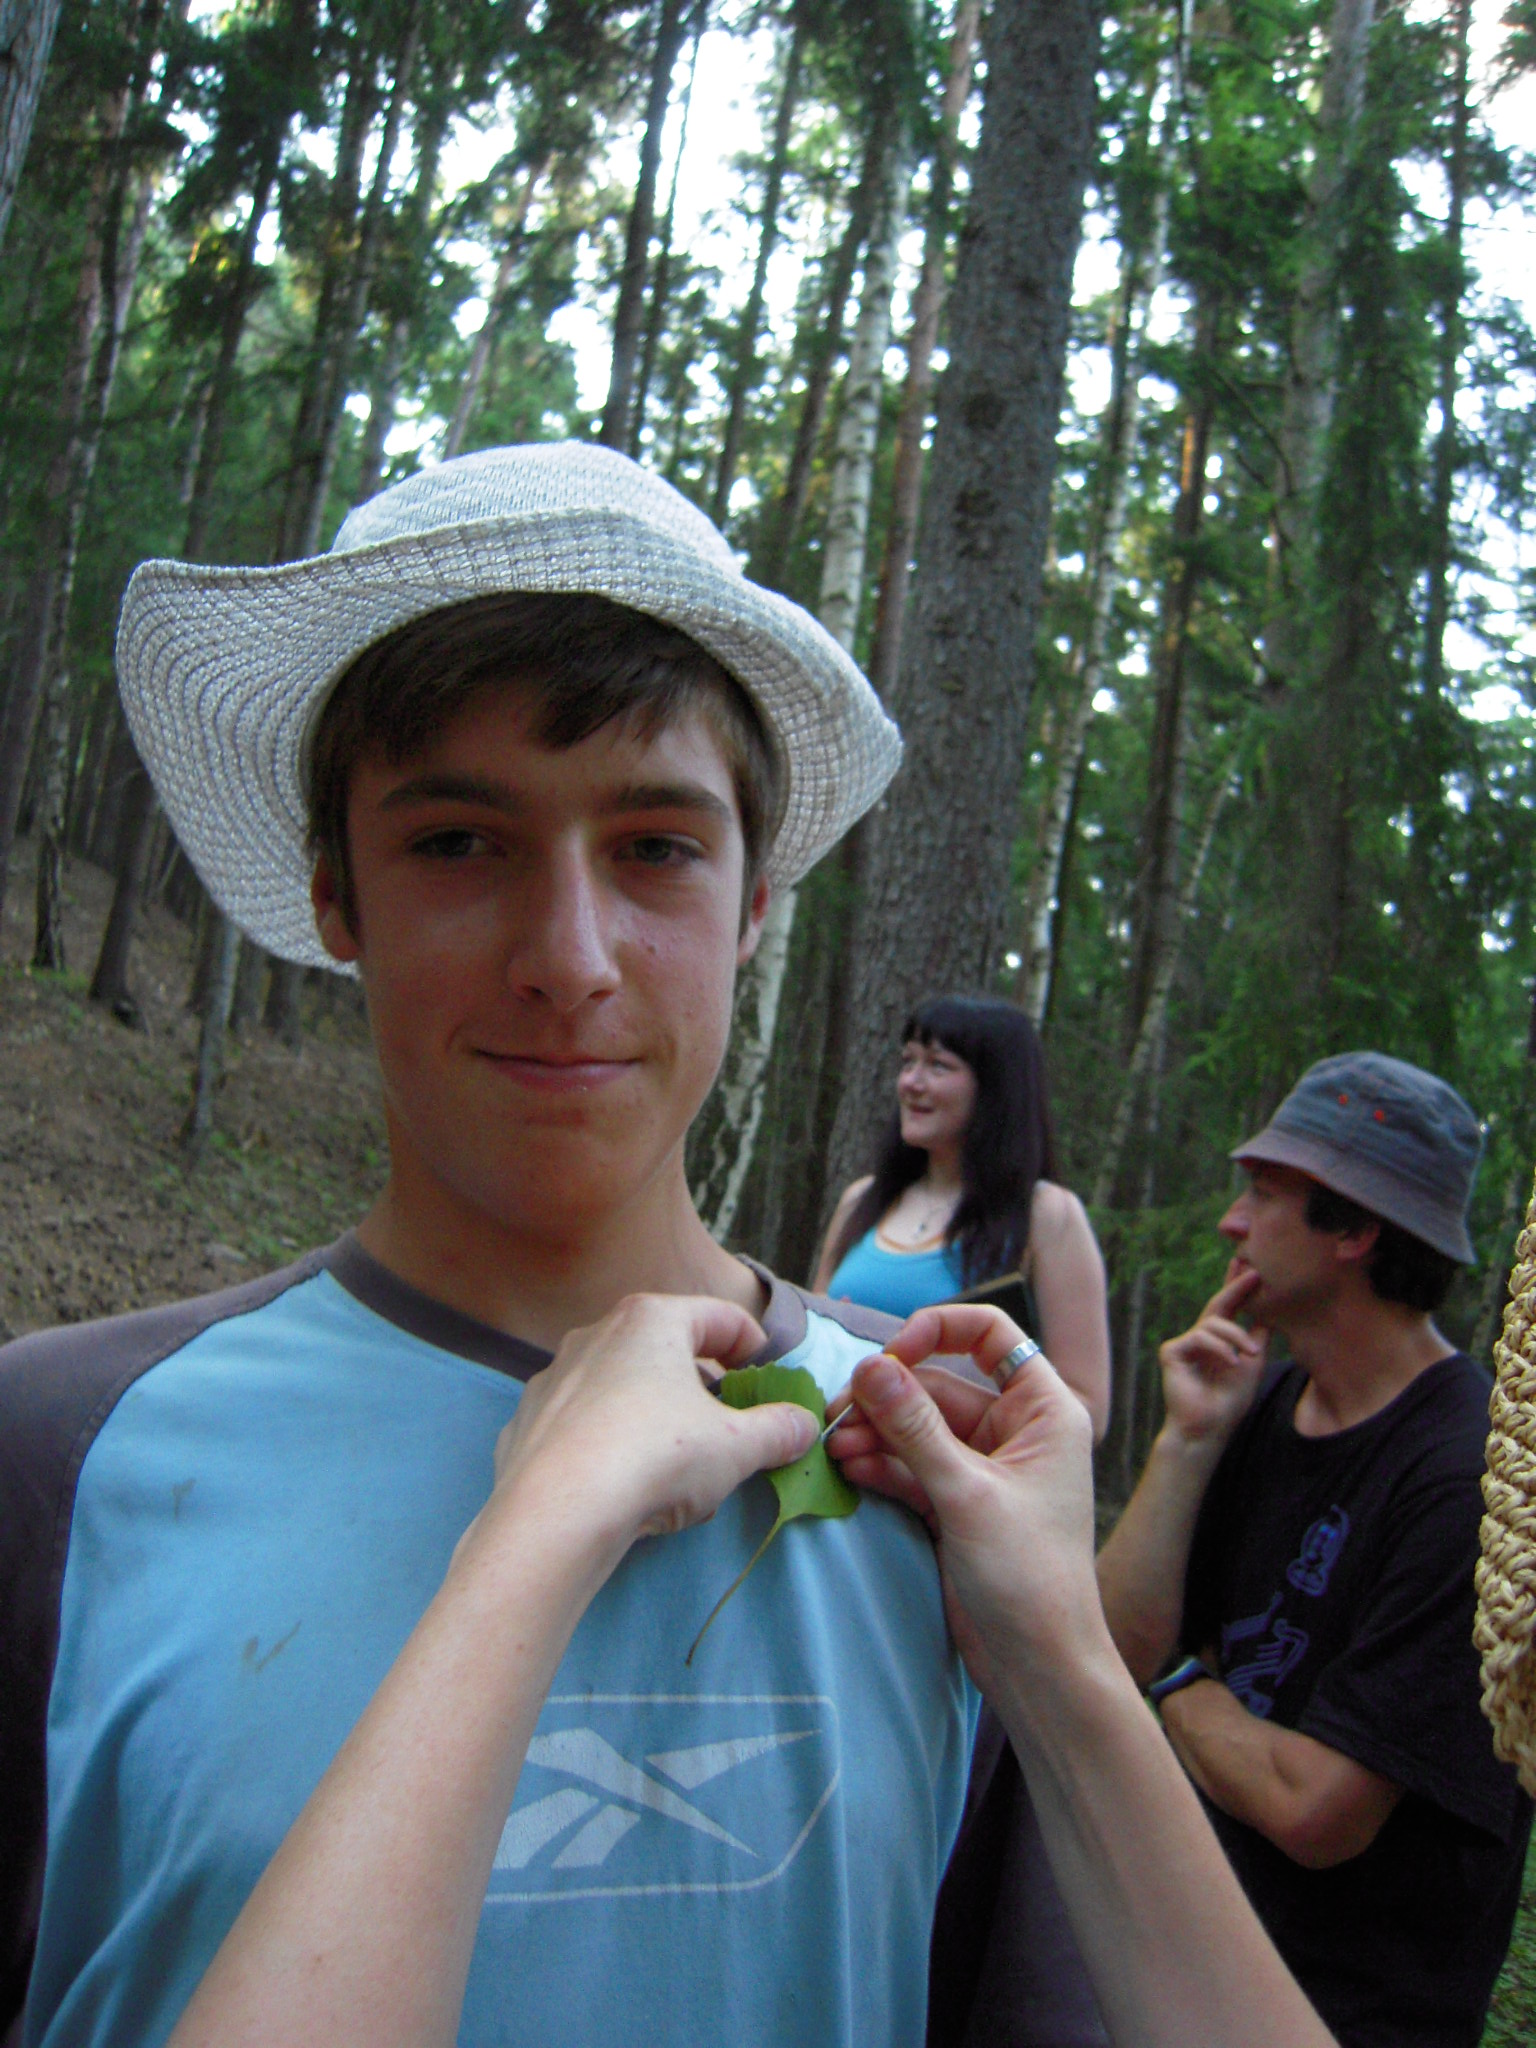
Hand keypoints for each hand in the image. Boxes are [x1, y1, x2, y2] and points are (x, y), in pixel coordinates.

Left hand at [475, 1294, 818, 1567]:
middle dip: (703, 1385)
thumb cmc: (656, 1458)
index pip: (722, 1318)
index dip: (756, 1349)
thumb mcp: (737, 1446)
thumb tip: (805, 1424)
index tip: (769, 1384)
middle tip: (728, 1425)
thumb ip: (778, 1430)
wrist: (555, 1513)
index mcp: (652, 1320)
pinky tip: (619, 1482)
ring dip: (654, 1412)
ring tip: (675, 1461)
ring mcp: (554, 1377)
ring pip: (621, 1385)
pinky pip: (582, 1423)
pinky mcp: (526, 1422)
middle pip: (667, 1348)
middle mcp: (597, 1333)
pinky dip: (607, 1441)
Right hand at [827, 1305, 1098, 1692]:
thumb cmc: (1027, 1576)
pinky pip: (912, 1467)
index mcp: (1043, 1411)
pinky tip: (847, 1468)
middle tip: (835, 1415)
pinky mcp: (957, 1505)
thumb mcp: (966, 1493)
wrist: (1040, 1667)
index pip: (990, 1336)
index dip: (938, 1331)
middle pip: (939, 1385)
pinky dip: (881, 1465)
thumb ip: (913, 1427)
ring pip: (918, 1429)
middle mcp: (1015, 1431)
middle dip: (887, 1398)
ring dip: (875, 1434)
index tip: (891, 1356)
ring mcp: (983, 1469)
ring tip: (833, 1447)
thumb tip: (869, 1366)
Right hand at [1157, 1262, 1268, 1448]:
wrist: (1210, 1428)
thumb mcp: (1252, 1362)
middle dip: (1235, 1287)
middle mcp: (1199, 1338)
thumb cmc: (1230, 1400)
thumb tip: (1272, 1309)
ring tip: (1251, 1354)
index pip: (1228, 1308)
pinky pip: (1198, 1337)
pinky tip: (1231, 1362)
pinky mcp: (1172, 1351)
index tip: (1250, 1266)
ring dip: (1236, 1336)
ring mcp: (1184, 1344)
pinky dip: (1218, 1348)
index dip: (1237, 1286)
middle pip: (1218, 1305)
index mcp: (1218, 1340)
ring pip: (1212, 1323)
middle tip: (1253, 1272)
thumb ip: (1257, 1335)